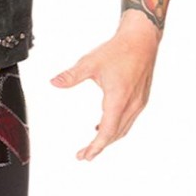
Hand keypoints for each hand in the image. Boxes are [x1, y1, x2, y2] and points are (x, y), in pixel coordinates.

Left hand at [50, 9, 160, 160]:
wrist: (142, 39)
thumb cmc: (118, 50)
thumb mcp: (90, 63)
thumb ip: (71, 76)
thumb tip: (53, 82)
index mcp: (118, 99)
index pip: (106, 132)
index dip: (95, 146)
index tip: (84, 155)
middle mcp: (132, 105)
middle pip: (115, 134)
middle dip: (100, 146)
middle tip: (85, 154)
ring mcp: (139, 103)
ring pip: (123, 128)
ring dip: (109, 137)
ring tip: (94, 142)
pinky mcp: (142, 98)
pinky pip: (128, 120)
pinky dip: (117, 127)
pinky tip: (105, 122)